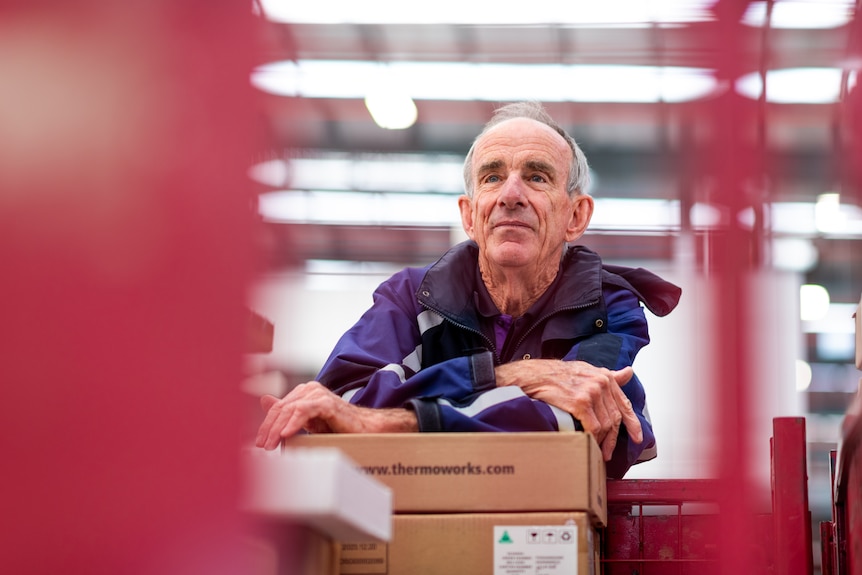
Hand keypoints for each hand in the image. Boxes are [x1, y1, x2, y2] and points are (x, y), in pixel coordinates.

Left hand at [254, 381, 417, 449]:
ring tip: (272, 444)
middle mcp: (309, 389)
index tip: (260, 443)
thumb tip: (264, 400)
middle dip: (269, 429)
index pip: (278, 408)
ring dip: (278, 429)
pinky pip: (305, 410)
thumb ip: (287, 412)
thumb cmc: (338, 426)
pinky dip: (294, 423)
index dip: (266, 425)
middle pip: (281, 408)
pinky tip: (286, 435)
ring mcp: (318, 394)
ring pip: (290, 409)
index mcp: (303, 393)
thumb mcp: (308, 423)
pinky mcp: (327, 402)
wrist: (365, 429)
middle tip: (263, 447)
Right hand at [495, 360, 641, 460]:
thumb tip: (628, 372)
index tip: (638, 437)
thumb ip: (609, 375)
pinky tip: (588, 443)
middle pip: (614, 418)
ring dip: (601, 441)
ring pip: (605, 425)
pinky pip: (593, 427)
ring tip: (596, 450)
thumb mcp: (586, 370)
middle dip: (613, 439)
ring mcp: (591, 393)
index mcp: (604, 376)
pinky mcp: (580, 403)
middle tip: (608, 453)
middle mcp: (601, 383)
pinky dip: (592, 438)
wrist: (533, 376)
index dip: (632, 423)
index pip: (624, 403)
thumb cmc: (556, 375)